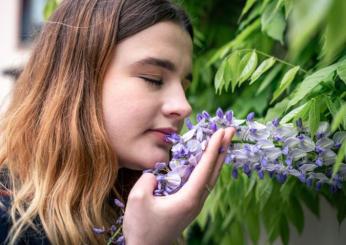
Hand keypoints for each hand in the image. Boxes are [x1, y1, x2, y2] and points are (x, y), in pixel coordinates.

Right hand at [123, 127, 235, 244]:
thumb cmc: (141, 227)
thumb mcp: (138, 199)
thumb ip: (148, 179)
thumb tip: (156, 174)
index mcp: (188, 198)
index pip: (205, 168)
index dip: (213, 148)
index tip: (221, 132)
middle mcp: (196, 200)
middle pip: (214, 171)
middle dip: (222, 149)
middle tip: (230, 130)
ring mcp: (194, 204)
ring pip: (211, 177)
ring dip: (217, 157)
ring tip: (222, 141)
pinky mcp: (189, 206)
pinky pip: (203, 182)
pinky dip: (208, 168)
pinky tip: (206, 162)